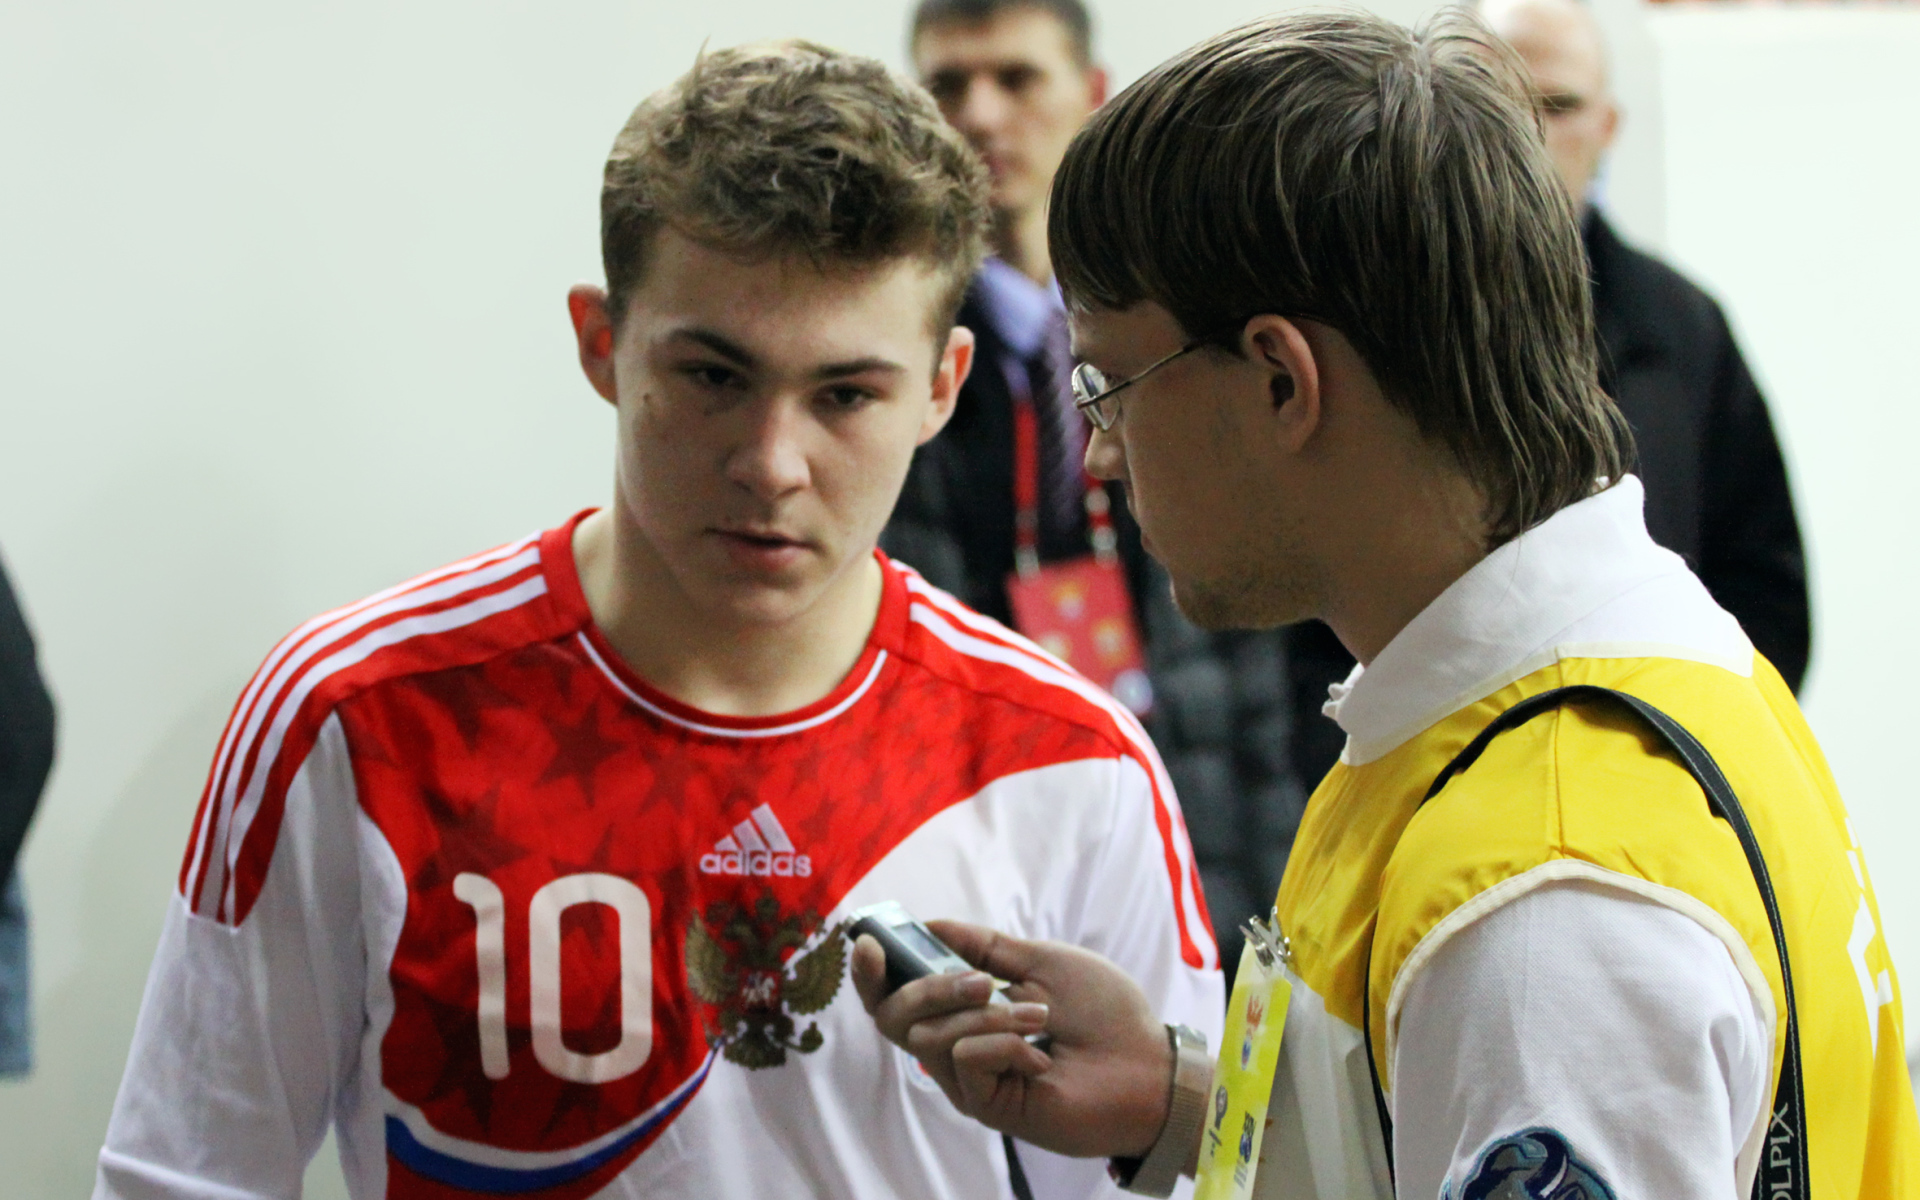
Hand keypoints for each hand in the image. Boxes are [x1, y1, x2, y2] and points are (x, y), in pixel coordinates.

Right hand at [851, 920, 1172, 1158]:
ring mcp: (970, 1079)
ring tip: (1038, 1017)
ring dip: (986, 1015)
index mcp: (967, 1011)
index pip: (897, 996)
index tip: (867, 940)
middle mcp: (958, 1047)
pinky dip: (1002, 1043)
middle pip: (895, 1017)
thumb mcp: (1041, 961)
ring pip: (929, 1037)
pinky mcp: (986, 1104)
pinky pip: (963, 1059)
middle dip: (930, 987)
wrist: (1146, 1062)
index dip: (871, 972)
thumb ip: (984, 947)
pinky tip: (1039, 1051)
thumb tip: (931, 923)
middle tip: (982, 981)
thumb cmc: (1104, 1013)